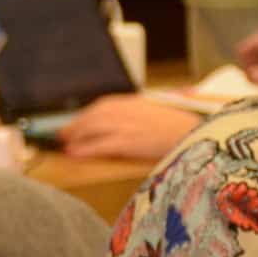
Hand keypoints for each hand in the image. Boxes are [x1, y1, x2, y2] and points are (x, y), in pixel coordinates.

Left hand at [56, 93, 201, 162]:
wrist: (194, 133)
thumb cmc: (178, 127)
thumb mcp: (154, 113)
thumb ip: (134, 115)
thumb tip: (116, 124)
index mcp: (132, 102)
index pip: (100, 106)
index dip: (84, 116)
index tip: (73, 123)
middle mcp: (126, 110)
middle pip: (92, 116)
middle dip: (75, 126)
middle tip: (62, 135)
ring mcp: (126, 125)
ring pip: (92, 128)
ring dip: (76, 137)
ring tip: (65, 145)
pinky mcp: (128, 141)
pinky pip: (100, 145)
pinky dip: (85, 149)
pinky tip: (74, 154)